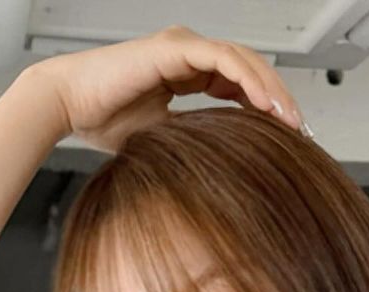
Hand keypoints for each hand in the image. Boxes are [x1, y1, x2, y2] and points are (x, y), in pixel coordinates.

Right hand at [30, 25, 303, 153]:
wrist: (68, 105)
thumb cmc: (102, 120)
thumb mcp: (160, 139)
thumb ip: (190, 141)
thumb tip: (216, 169)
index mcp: (186, 71)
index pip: (239, 83)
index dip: (264, 106)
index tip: (285, 137)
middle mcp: (188, 53)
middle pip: (248, 69)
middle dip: (277, 99)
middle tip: (300, 131)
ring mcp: (183, 46)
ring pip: (243, 61)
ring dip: (271, 90)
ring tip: (289, 121)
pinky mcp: (174, 48)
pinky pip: (224, 60)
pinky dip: (248, 80)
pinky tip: (265, 106)